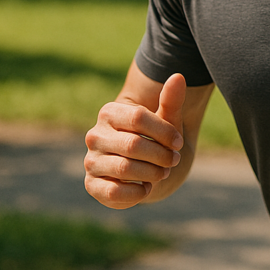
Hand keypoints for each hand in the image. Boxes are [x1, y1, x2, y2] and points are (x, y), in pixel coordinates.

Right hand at [84, 73, 186, 208]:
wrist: (146, 169)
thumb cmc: (156, 140)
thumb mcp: (167, 120)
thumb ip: (171, 100)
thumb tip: (178, 76)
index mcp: (110, 113)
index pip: (138, 117)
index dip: (164, 131)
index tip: (179, 142)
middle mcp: (95, 135)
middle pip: (133, 145)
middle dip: (160, 155)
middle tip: (174, 160)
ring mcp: (91, 161)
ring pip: (124, 169)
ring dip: (152, 174)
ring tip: (162, 173)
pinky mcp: (92, 185)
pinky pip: (113, 192)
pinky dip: (137, 193)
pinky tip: (146, 188)